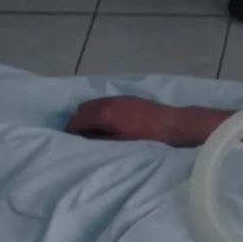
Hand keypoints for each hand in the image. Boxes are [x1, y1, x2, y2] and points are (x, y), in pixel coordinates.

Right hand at [65, 96, 181, 144]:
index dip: (70, 130)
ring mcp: (117, 98)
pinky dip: (100, 110)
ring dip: (89, 114)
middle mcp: (107, 102)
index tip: (70, 139)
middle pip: (82, 108)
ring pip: (94, 103)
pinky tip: (108, 121)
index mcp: (103, 114)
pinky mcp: (127, 98)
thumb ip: (99, 139)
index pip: (77, 119)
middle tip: (81, 135)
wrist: (172, 124)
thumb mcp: (120, 143)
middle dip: (78, 120)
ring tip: (94, 129)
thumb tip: (83, 138)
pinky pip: (105, 102)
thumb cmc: (147, 138)